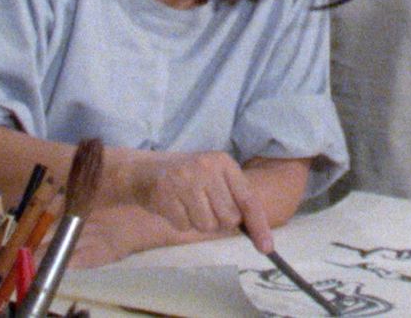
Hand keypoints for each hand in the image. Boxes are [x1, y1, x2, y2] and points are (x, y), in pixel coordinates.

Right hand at [135, 151, 274, 253]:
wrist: (144, 171)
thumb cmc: (187, 178)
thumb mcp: (213, 177)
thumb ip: (233, 197)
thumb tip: (257, 233)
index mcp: (224, 162)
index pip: (249, 198)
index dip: (259, 225)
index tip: (267, 248)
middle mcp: (207, 167)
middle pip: (229, 218)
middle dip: (219, 222)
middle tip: (204, 208)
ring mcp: (185, 179)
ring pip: (207, 225)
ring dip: (197, 223)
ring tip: (187, 205)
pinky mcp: (166, 193)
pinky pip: (184, 226)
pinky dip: (180, 223)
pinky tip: (173, 206)